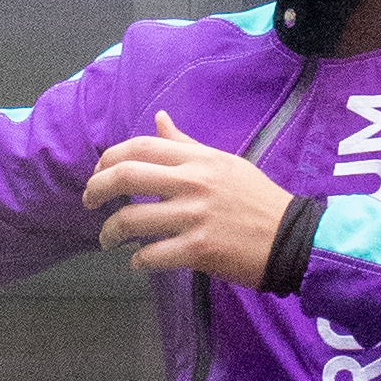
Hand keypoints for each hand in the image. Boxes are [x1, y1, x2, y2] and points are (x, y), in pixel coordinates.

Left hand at [84, 116, 298, 285]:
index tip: (98, 173)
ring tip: (108, 239)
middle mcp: (193, 183)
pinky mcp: (199, 250)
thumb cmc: (256, 199)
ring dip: (110, 232)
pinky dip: (137, 261)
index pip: (140, 147)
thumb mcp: (224, 162)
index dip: (109, 159)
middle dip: (96, 190)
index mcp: (197, 159)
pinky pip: (152, 256)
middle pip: (126, 177)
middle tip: (88, 202)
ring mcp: (195, 217)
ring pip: (131, 220)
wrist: (291, 238)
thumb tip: (160, 118)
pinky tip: (137, 262)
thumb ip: (186, 144)